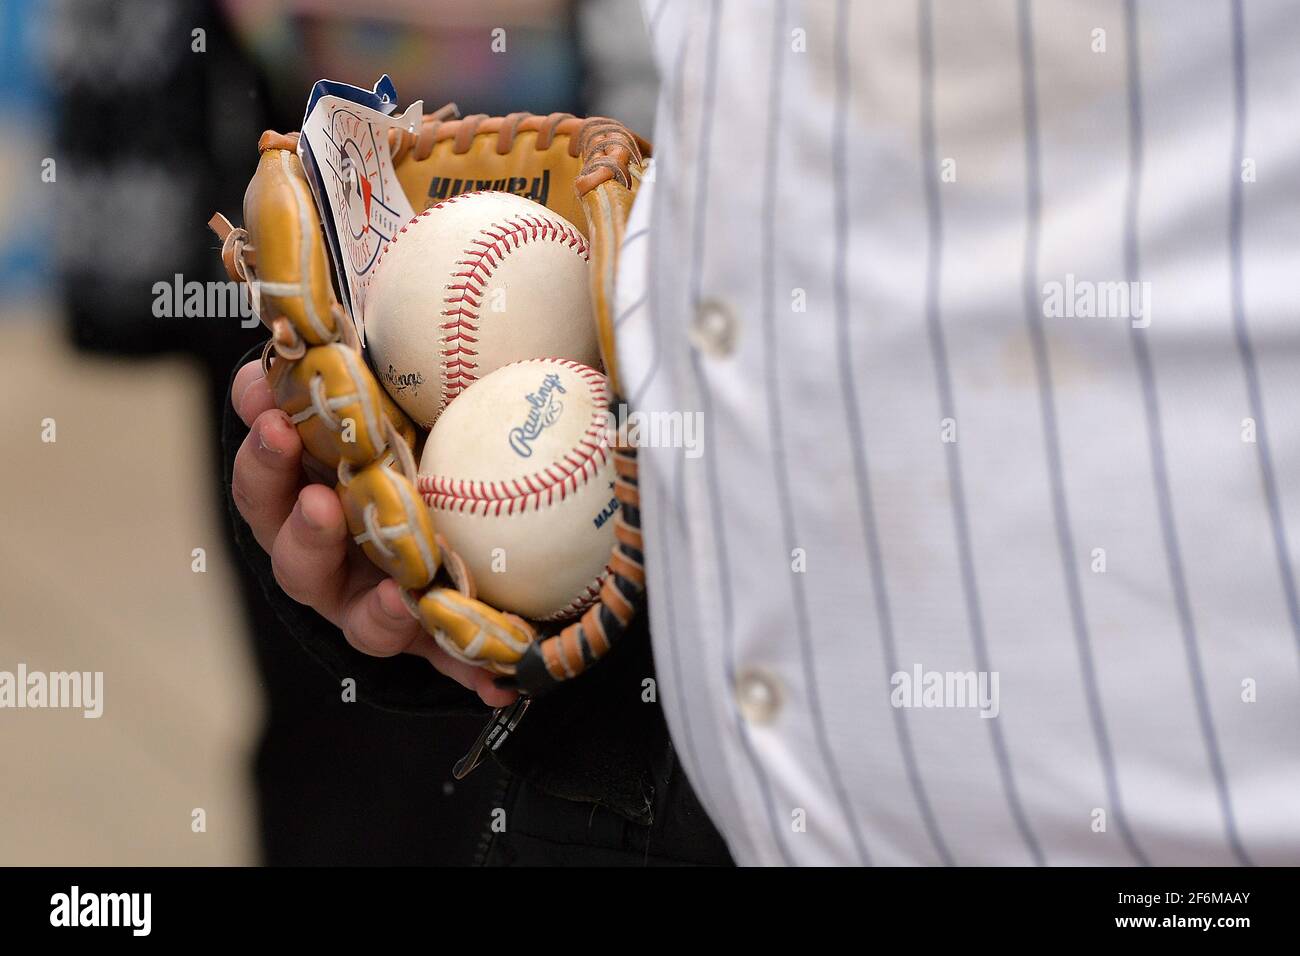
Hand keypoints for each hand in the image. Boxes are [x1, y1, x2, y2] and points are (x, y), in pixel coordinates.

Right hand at [230, 360, 516, 707]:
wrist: (474, 514)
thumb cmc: (423, 427)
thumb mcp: (403, 379)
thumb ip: (369, 345)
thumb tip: (327, 277)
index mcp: (313, 487)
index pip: (267, 467)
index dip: (259, 436)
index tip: (265, 392)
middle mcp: (334, 552)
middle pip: (292, 548)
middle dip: (295, 517)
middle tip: (316, 490)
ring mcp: (375, 602)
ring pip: (357, 615)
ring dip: (374, 608)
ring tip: (402, 599)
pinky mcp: (429, 642)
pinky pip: (447, 662)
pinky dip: (470, 670)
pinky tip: (501, 680)